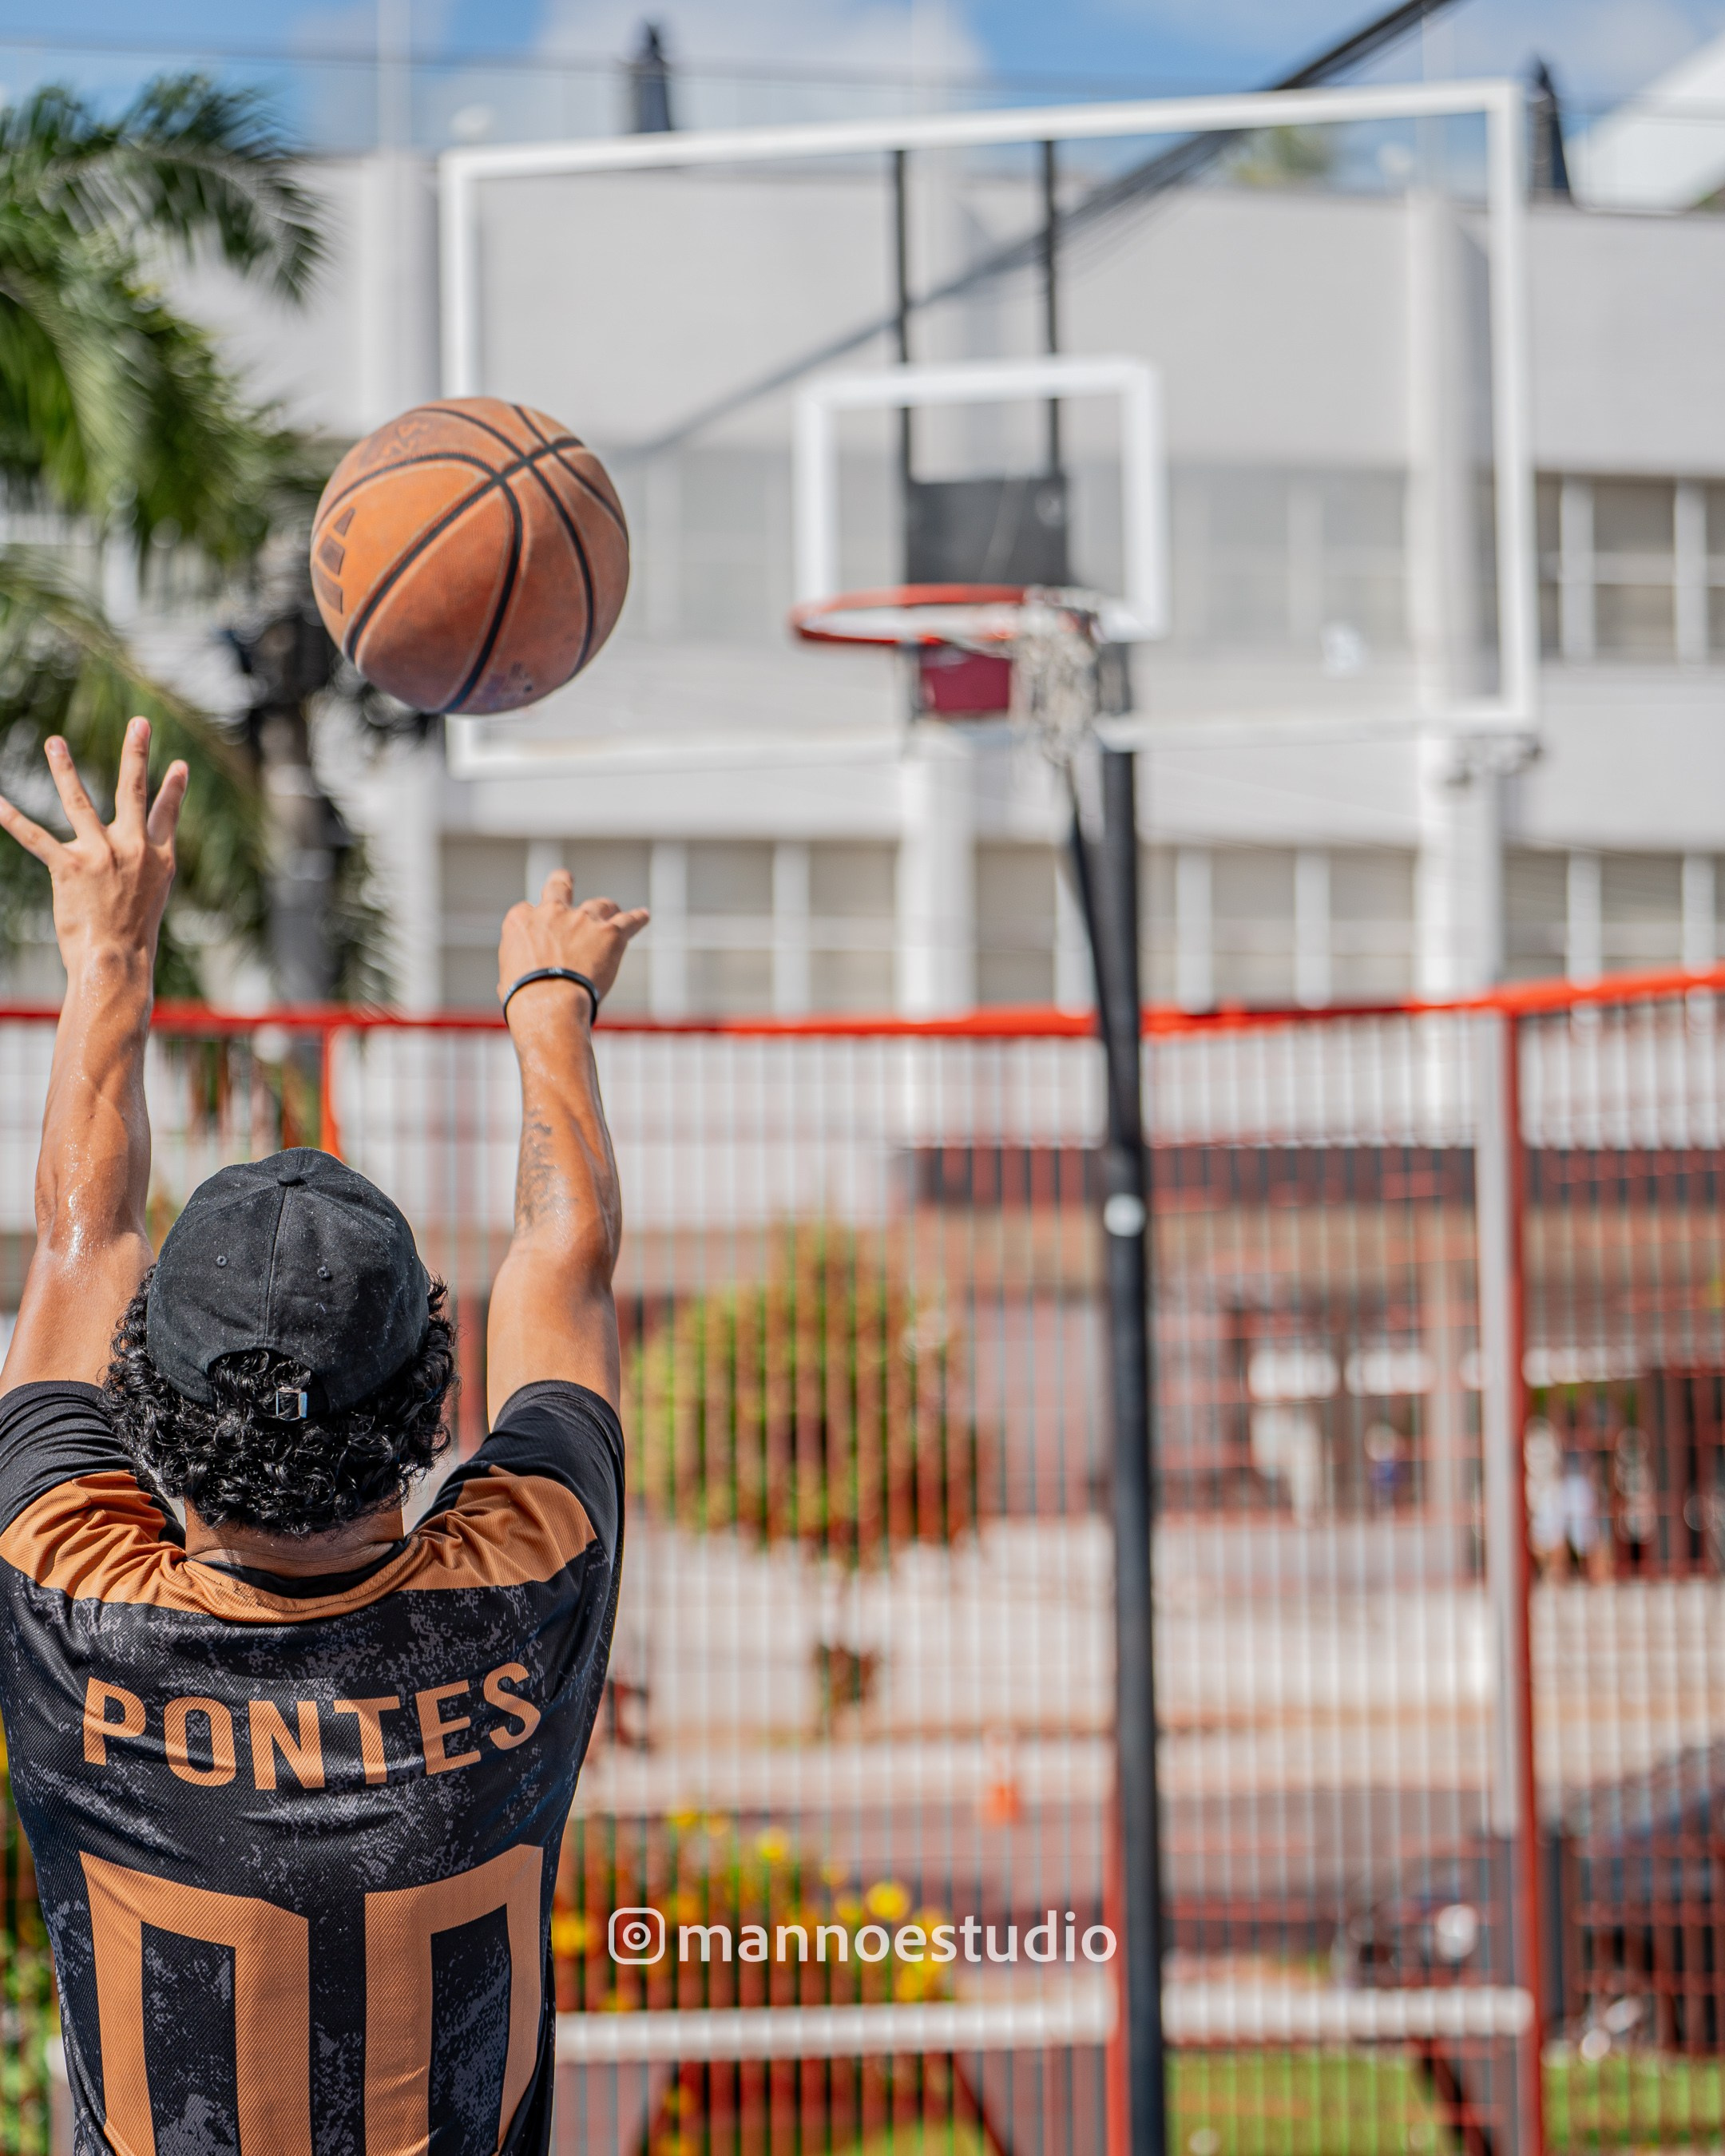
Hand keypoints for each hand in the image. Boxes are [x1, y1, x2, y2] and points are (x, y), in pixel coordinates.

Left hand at [0, 720, 187, 977]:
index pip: (167, 815)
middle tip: (139, 723)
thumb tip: (139, 860)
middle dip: (137, 753)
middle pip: (134, 790)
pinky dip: (11, 818)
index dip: (174, 789)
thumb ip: (145, 871)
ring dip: (65, 769)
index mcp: (159, 859)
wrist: (118, 961)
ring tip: (55, 743)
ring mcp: (102, 855)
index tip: (180, 766)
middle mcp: (133, 849)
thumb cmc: (133, 939)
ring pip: (79, 802)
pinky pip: (34, 836)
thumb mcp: (151, 901)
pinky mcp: (70, 867)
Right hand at [498, 872, 648, 1020]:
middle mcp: (552, 912)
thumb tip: (525, 973)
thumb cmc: (524, 998)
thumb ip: (519, 965)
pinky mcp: (610, 934)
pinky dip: (637, 919)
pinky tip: (643, 916)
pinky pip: (628, 921)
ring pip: (600, 904)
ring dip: (607, 909)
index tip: (538, 935)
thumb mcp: (507, 977)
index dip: (535, 922)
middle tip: (566, 878)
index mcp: (521, 920)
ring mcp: (583, 920)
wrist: (550, 1003)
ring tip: (614, 911)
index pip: (526, 911)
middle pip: (559, 886)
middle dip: (563, 881)